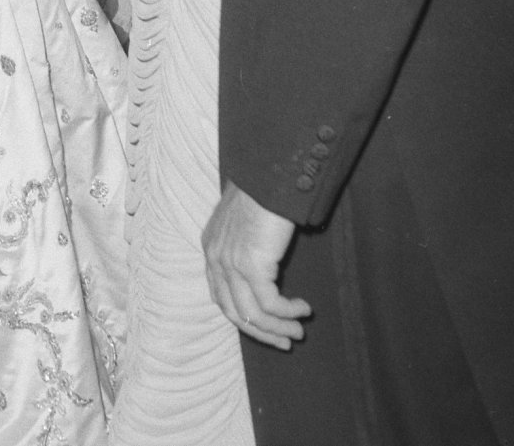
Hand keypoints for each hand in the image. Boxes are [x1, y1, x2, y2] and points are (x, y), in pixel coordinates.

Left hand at [202, 181, 310, 348]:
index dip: (245, 318)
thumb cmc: (262, 193)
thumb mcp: (245, 223)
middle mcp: (216, 258)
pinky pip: (270, 304)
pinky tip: (304, 308)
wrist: (268, 175)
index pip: (221, 297)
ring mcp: (231, 263)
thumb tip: (265, 273)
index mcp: (211, 248)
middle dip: (262, 332)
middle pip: (234, 313)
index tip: (267, 328)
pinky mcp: (251, 265)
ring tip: (299, 330)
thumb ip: (246, 247)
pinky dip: (289, 312)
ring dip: (278, 328)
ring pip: (252, 315)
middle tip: (286, 341)